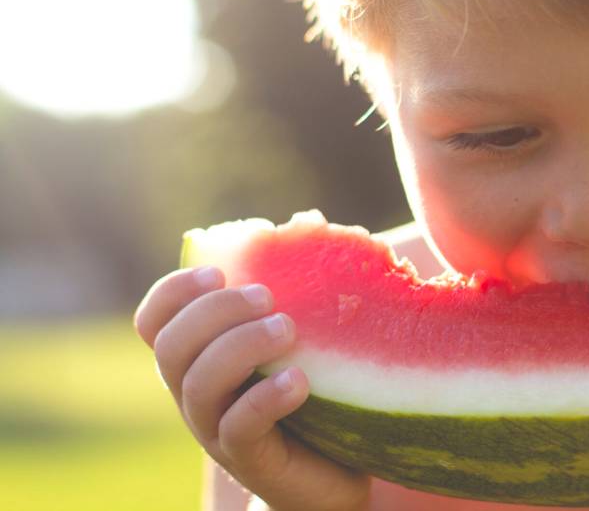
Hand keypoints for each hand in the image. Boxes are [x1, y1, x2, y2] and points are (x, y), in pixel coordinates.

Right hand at [134, 267, 370, 510]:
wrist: (330, 475)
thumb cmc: (313, 395)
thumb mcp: (302, 333)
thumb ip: (298, 278)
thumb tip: (308, 218)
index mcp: (198, 357)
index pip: (153, 321)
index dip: (173, 291)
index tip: (216, 270)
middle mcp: (195, 392)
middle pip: (172, 346)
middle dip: (214, 312)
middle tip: (268, 298)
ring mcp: (216, 428)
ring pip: (199, 383)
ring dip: (240, 346)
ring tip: (288, 330)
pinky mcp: (249, 458)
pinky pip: (238, 426)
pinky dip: (265, 397)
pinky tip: (299, 380)